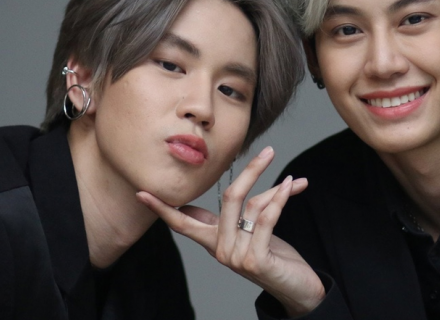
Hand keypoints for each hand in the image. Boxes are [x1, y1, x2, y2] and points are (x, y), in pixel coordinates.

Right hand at [137, 146, 325, 315]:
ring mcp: (237, 258)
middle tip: (268, 151)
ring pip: (253, 206)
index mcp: (214, 243)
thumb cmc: (274, 258)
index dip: (162, 208)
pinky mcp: (255, 261)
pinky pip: (267, 219)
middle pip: (229, 198)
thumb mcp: (249, 234)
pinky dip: (282, 199)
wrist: (297, 289)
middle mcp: (221, 251)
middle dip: (250, 171)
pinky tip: (294, 186)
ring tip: (294, 181)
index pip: (182, 222)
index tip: (142, 193)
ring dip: (277, 190)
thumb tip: (219, 195)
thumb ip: (236, 216)